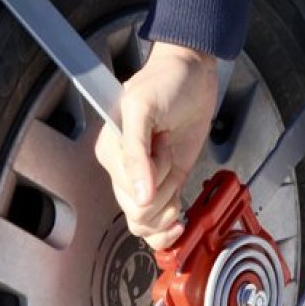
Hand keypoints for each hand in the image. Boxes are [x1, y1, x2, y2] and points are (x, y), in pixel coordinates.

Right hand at [95, 42, 218, 249]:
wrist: (194, 74)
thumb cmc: (166, 82)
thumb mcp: (144, 109)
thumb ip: (137, 154)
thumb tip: (140, 196)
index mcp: (111, 151)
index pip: (127, 192)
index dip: (153, 177)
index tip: (163, 142)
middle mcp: (125, 170)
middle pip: (136, 213)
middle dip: (164, 190)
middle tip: (171, 153)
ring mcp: (146, 181)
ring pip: (146, 222)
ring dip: (169, 205)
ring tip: (175, 171)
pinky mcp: (165, 185)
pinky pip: (156, 224)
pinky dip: (167, 231)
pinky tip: (178, 221)